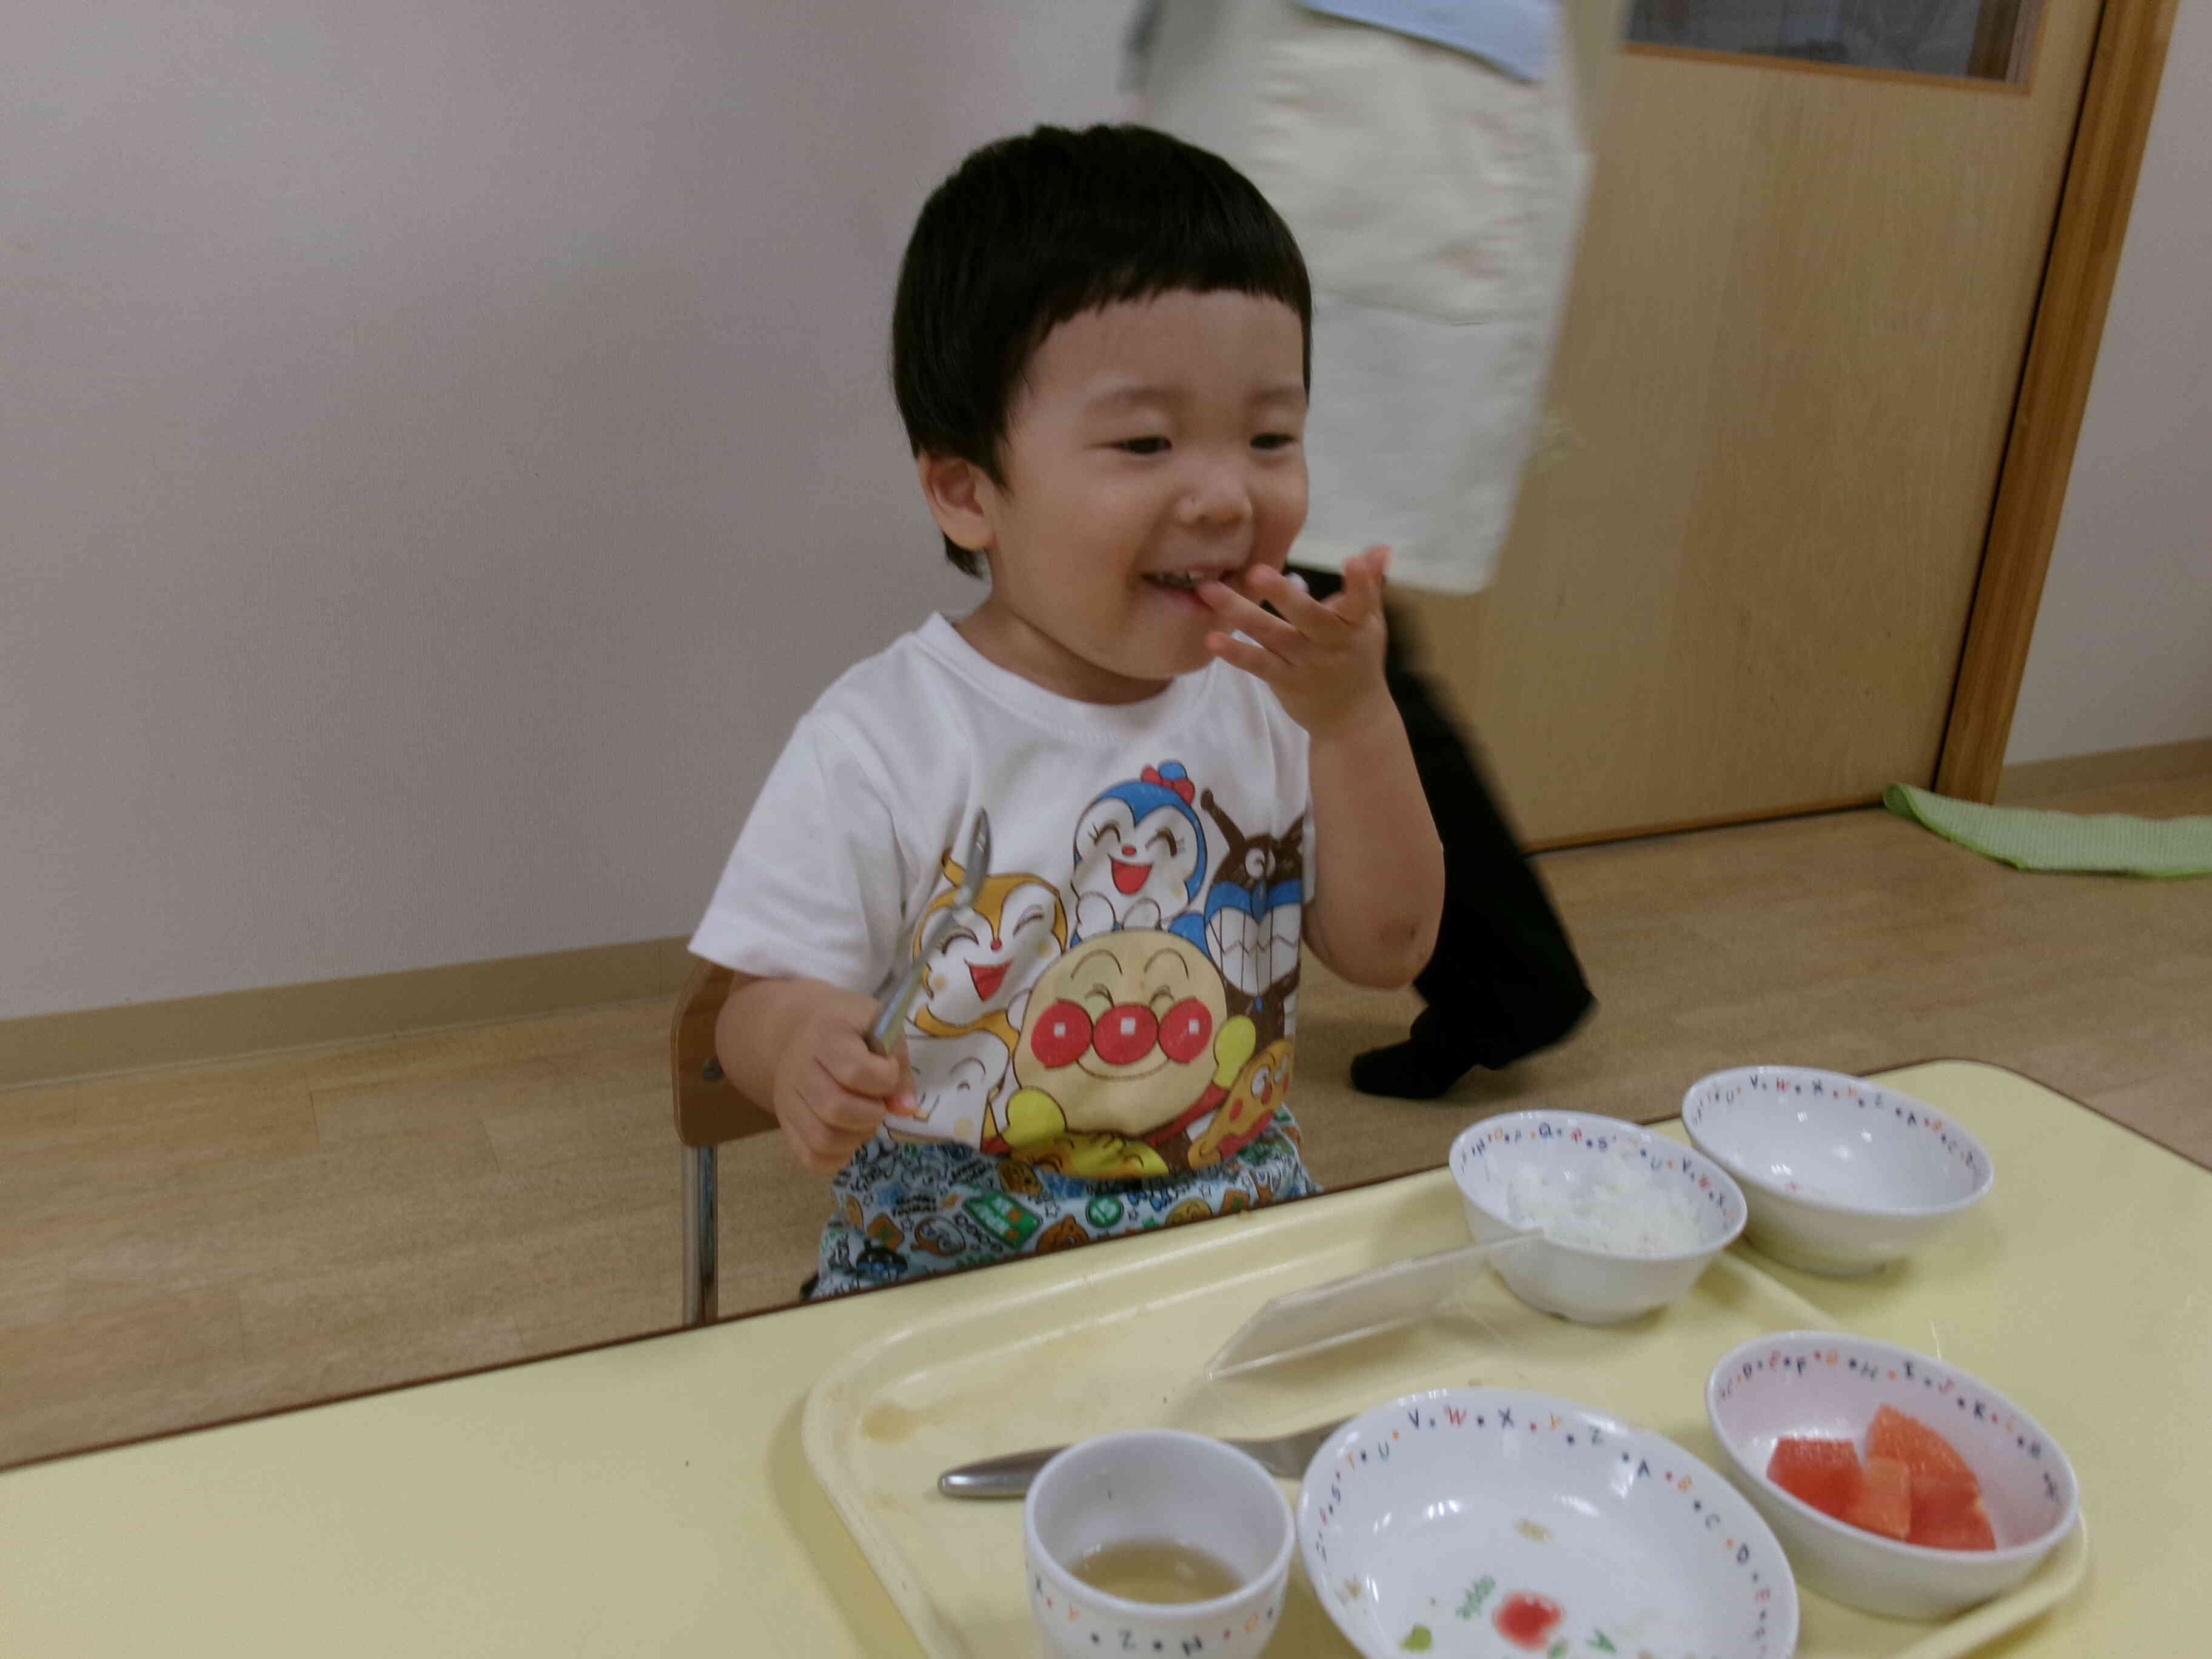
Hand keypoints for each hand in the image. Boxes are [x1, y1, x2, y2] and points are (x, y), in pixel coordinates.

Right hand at [771, 987, 917, 1173]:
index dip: (885, 1079)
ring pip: (821, 1138)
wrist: (806, 1030)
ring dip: (856, 1137)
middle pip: (834, 1108)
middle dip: (872, 1113)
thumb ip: (899, 1068)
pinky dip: (838, 1156)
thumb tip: (906, 1110)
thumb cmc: (852, 1028)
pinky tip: (851, 1136)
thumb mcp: (882, 1030)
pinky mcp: (785, 1122)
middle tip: (880, 1103)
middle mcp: (798, 1067)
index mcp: (825, 1034)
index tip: (889, 1070)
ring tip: (866, 1120)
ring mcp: (786, 1098)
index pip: (855, 1071)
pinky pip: (810, 1156)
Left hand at [1199, 545, 1392, 738]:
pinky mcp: (1284, 680)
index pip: (1362, 602)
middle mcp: (1332, 643)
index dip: (1360, 583)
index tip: (1352, 561)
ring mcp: (1306, 663)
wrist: (1353, 717)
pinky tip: (1212, 639)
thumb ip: (1369, 584)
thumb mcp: (1369, 622)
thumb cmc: (1359, 657)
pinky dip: (1236, 653)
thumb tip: (1380, 547)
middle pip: (1309, 617)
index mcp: (1357, 625)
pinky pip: (1258, 664)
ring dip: (1240, 612)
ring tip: (1209, 591)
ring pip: (1272, 635)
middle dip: (1284, 595)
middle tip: (1256, 572)